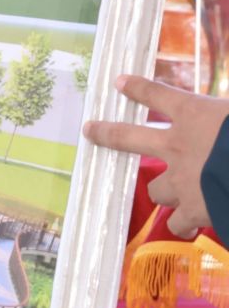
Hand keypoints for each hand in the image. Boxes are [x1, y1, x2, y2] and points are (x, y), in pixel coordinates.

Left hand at [84, 74, 228, 238]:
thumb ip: (226, 116)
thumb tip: (228, 112)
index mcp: (195, 114)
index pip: (158, 95)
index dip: (138, 88)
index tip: (121, 82)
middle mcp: (178, 145)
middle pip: (129, 138)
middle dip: (108, 134)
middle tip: (91, 130)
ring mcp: (181, 180)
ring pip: (157, 189)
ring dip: (165, 191)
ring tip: (174, 195)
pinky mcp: (195, 209)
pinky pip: (179, 222)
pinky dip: (185, 224)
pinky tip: (191, 225)